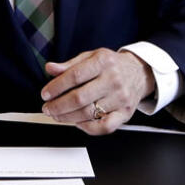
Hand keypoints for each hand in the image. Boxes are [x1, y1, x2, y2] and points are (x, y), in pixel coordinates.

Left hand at [40, 49, 155, 135]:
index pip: (75, 76)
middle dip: (59, 106)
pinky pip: (105, 127)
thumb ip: (70, 64)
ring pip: (89, 113)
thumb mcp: (91, 57)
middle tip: (48, 108)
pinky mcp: (125, 113)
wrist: (139, 72)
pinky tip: (78, 123)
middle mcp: (113, 79)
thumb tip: (50, 68)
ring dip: (68, 117)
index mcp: (103, 62)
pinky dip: (88, 128)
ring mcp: (120, 98)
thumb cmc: (112, 65)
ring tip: (57, 116)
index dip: (56, 87)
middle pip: (80, 97)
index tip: (46, 94)